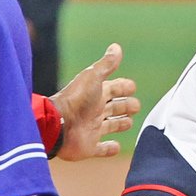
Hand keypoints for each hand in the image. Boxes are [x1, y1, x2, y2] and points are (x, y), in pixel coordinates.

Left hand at [48, 43, 139, 160]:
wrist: (59, 125)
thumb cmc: (76, 99)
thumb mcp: (93, 77)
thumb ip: (106, 64)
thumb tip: (116, 47)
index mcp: (95, 94)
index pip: (112, 88)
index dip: (123, 87)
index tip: (132, 86)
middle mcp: (94, 111)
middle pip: (113, 107)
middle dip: (125, 105)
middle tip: (136, 106)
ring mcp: (91, 129)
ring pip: (110, 126)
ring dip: (120, 124)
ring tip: (129, 123)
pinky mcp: (89, 147)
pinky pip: (101, 149)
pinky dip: (109, 148)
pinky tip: (116, 146)